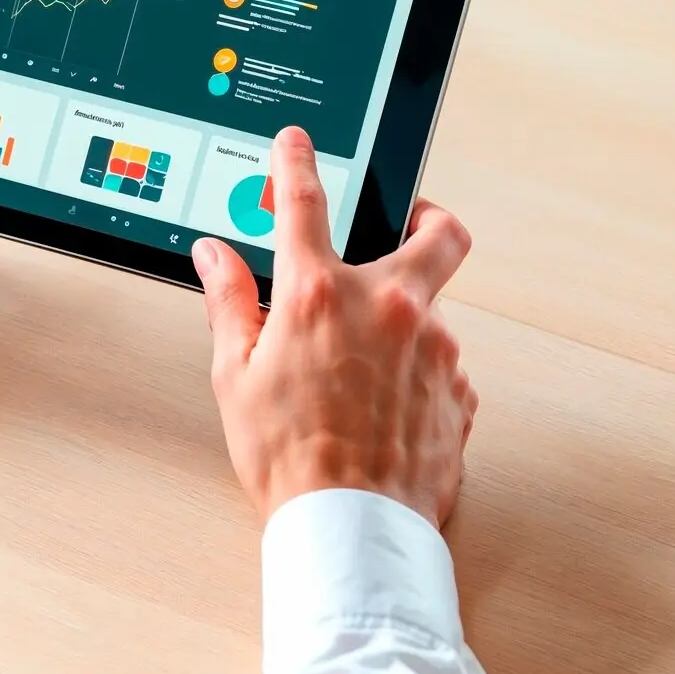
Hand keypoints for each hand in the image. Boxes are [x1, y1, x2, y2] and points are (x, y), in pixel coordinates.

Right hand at [193, 127, 476, 528]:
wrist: (352, 528)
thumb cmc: (289, 460)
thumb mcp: (233, 377)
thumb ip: (229, 303)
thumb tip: (214, 257)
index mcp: (319, 295)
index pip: (305, 202)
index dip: (295, 163)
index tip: (295, 144)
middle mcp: (387, 307)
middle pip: (437, 231)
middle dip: (427, 216)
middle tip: (406, 225)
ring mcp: (435, 347)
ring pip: (432, 309)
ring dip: (403, 321)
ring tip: (362, 370)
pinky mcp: (460, 390)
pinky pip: (441, 365)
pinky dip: (416, 373)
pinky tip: (383, 406)